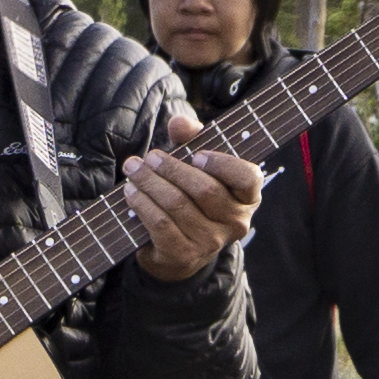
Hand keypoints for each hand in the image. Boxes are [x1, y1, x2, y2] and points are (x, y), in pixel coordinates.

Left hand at [126, 143, 259, 283]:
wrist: (178, 251)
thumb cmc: (192, 198)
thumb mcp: (197, 167)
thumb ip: (192, 140)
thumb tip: (180, 122)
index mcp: (247, 198)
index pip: (247, 178)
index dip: (222, 164)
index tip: (196, 155)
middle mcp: (236, 222)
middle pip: (204, 189)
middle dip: (171, 168)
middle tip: (149, 157)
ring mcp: (212, 242)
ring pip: (177, 204)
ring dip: (149, 183)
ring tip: (133, 169)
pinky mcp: (185, 255)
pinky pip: (161, 224)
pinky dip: (142, 204)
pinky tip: (131, 192)